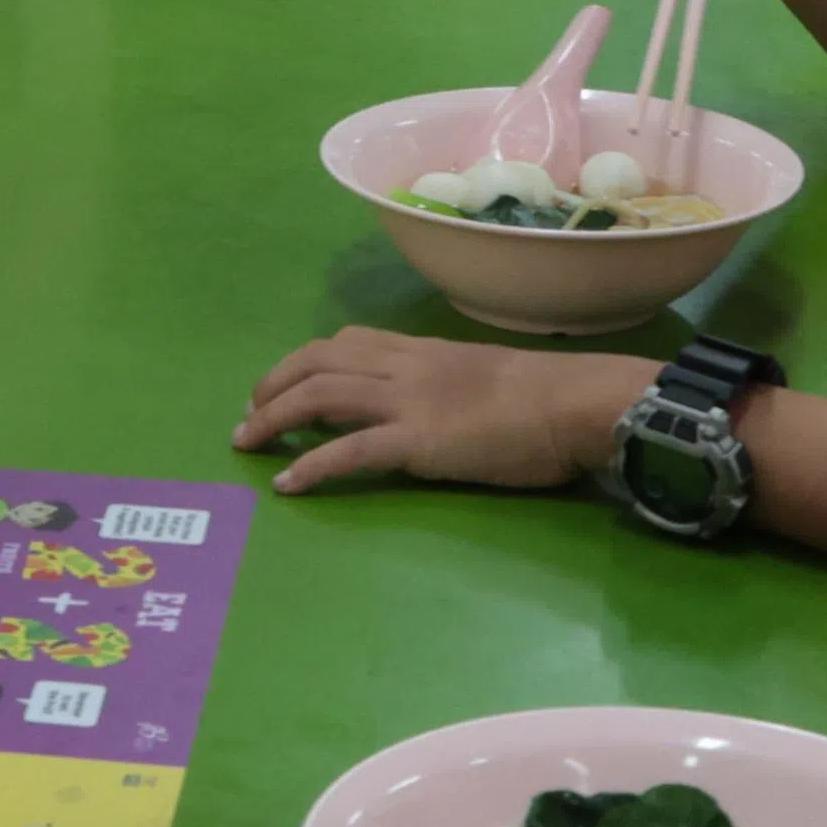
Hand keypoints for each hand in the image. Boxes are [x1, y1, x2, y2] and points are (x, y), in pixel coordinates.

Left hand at [236, 331, 643, 496]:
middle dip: (274, 384)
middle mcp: (406, 367)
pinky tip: (287, 485)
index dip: (307, 361)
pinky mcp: (417, 440)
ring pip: (319, 394)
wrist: (578, 403)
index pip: (350, 342)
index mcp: (425, 351)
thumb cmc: (551, 398)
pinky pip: (349, 451)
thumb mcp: (490, 378)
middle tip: (250, 414)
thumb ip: (454, 388)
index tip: (284, 384)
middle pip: (319, 360)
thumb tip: (442, 409)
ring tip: (248, 443)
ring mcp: (408, 401)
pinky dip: (310, 466)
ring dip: (273, 418)